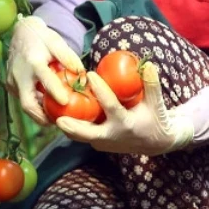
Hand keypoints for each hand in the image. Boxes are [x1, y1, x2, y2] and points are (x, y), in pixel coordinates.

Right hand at [5, 15, 85, 125]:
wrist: (20, 33)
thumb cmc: (42, 38)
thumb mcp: (57, 43)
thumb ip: (69, 58)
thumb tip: (82, 76)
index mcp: (33, 62)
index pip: (45, 80)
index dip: (55, 92)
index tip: (66, 102)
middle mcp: (20, 74)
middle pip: (27, 103)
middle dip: (42, 117)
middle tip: (58, 123)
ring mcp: (12, 81)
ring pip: (24, 105)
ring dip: (38, 114)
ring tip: (55, 119)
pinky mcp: (11, 85)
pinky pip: (23, 99)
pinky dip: (34, 105)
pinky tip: (46, 109)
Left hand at [54, 62, 193, 155]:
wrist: (155, 142)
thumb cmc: (156, 118)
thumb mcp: (157, 103)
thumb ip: (152, 84)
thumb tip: (147, 64)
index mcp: (126, 124)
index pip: (111, 107)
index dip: (101, 91)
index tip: (90, 75)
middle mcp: (113, 136)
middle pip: (88, 133)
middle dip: (72, 126)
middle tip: (58, 117)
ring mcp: (105, 143)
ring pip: (81, 136)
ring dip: (67, 127)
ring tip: (51, 113)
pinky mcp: (99, 144)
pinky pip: (83, 135)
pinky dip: (72, 127)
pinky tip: (61, 113)